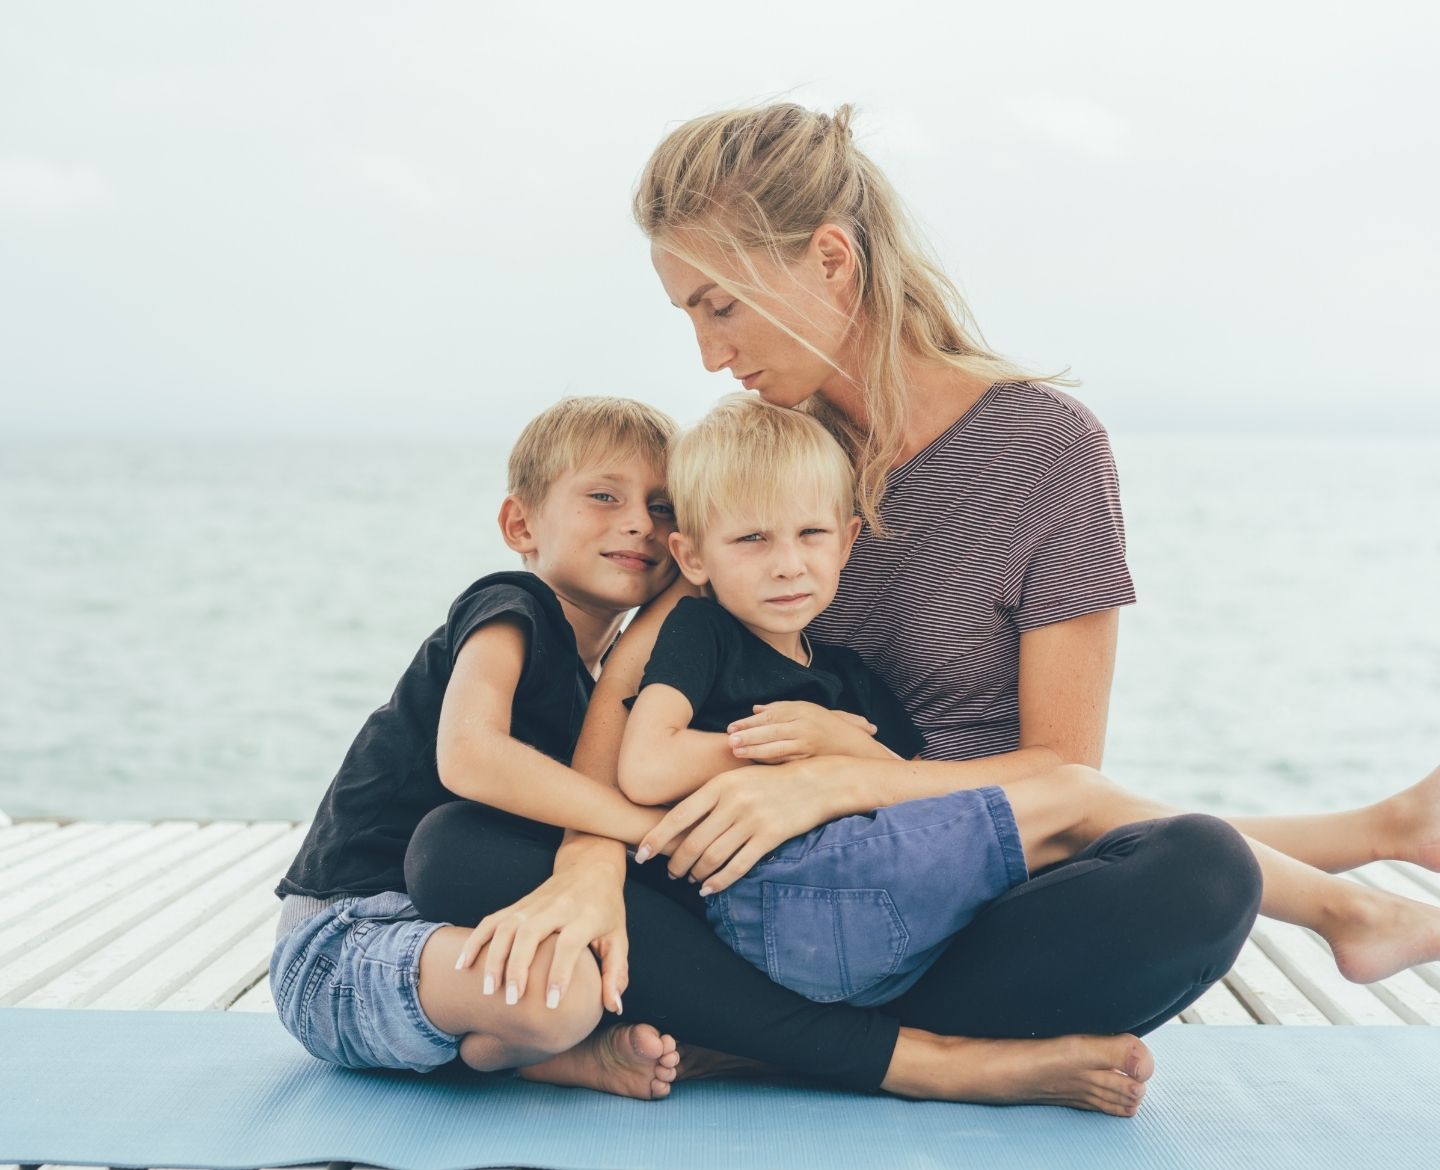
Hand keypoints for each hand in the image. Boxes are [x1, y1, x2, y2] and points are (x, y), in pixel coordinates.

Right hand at [453, 861, 627, 1013]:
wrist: (590, 867)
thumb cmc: (607, 909)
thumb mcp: (619, 938)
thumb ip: (616, 973)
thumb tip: (612, 1007)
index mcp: (585, 915)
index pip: (568, 944)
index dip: (560, 974)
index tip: (551, 1004)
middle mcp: (557, 907)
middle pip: (530, 934)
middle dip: (518, 968)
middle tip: (512, 1001)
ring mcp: (533, 903)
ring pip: (506, 927)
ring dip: (494, 958)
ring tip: (487, 990)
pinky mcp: (518, 904)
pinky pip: (491, 921)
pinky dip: (475, 941)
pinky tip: (462, 966)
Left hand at [634, 756, 849, 894]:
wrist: (814, 782)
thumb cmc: (769, 781)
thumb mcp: (737, 778)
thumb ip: (711, 797)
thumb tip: (680, 825)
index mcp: (720, 784)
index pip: (679, 816)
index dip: (656, 838)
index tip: (641, 854)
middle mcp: (733, 801)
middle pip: (693, 841)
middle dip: (676, 862)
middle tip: (670, 873)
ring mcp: (752, 819)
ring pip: (713, 856)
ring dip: (697, 873)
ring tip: (691, 879)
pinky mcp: (769, 837)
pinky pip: (737, 866)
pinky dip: (719, 881)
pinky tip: (709, 889)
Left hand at [726, 702, 878, 763]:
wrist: (851, 745)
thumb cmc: (823, 724)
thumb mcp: (803, 709)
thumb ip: (779, 708)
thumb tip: (755, 709)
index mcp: (800, 710)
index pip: (769, 716)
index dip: (748, 722)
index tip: (731, 727)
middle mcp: (804, 726)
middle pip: (771, 731)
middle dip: (748, 736)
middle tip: (729, 741)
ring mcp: (807, 744)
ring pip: (777, 747)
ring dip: (755, 750)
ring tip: (736, 752)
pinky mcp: (809, 760)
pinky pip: (786, 762)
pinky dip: (769, 763)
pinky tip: (754, 764)